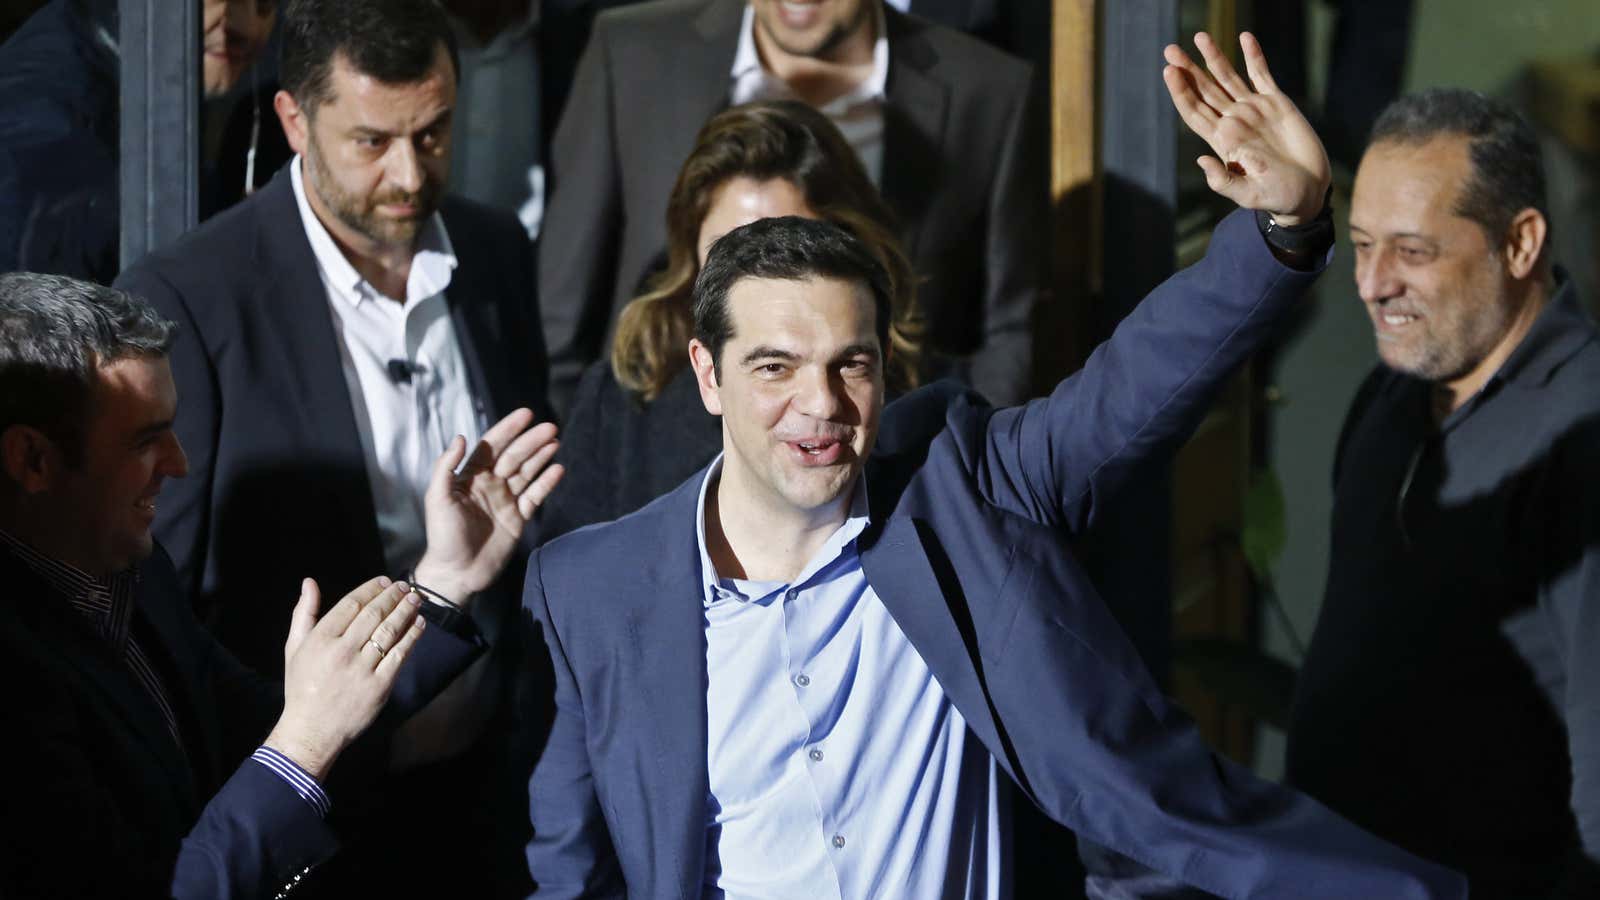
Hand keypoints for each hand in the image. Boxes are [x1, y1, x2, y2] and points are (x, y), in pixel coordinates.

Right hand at [265, 577, 426, 779]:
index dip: (370, 589)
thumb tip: (309, 582)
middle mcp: (341, 652)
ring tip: (415, 599)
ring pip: (389, 632)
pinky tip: (419, 624)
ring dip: (405, 612)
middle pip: (373, 615)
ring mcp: (361, 669)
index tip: (384, 581)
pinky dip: (411, 636)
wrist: (312, 730)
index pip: (351, 604)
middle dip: (392, 596)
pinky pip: (399, 655)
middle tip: (404, 586)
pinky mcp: (379, 686)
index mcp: (320, 640)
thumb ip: (304, 613)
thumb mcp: (294, 648)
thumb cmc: (302, 687)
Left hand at [413, 408, 563, 602]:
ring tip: (555, 442)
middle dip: (531, 441)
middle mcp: (490, 485)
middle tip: (550, 427)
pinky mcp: (518, 519)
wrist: (456, 573)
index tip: (526, 414)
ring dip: (541, 457)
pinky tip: (557, 470)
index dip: (508, 429)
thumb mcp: (438, 499)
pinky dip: (546, 483)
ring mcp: (506, 501)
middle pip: (514, 456)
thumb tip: (461, 437)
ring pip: (527, 473)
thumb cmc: (442, 537)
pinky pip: (535, 496)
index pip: (492, 446)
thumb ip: (446, 468)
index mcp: (471, 477)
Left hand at [1163, 32, 1330, 224]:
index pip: (1194, 111)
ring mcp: (1254, 110)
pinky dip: (1254, 56)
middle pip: (1205, 91)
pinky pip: (1262, 74)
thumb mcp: (1248, 194)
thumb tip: (1200, 160)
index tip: (1169, 72)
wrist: (1307, 191)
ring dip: (1214, 57)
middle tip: (1170, 50)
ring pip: (1229, 78)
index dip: (1180, 92)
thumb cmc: (1276, 197)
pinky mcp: (1277, 103)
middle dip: (1188, 70)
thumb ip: (1223, 181)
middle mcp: (1234, 121)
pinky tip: (1244, 37)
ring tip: (1199, 37)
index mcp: (1222, 141)